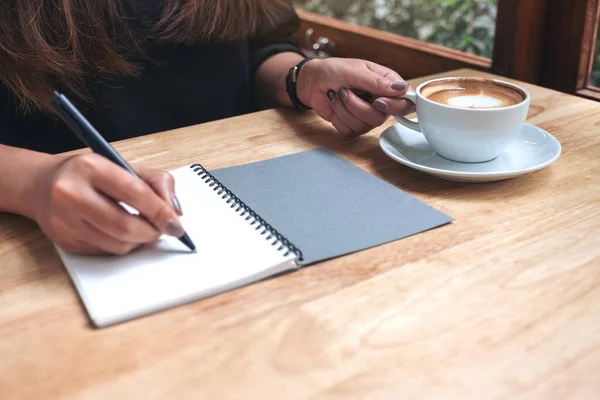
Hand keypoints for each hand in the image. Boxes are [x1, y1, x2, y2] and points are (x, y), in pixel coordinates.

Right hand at [28, 153, 183, 254]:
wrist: (41, 184)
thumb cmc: (88, 174)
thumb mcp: (122, 165)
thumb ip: (156, 182)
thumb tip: (175, 210)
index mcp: (91, 167)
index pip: (135, 193)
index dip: (160, 211)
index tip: (176, 222)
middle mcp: (72, 193)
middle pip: (125, 226)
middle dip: (152, 232)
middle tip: (163, 230)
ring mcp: (64, 220)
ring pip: (117, 244)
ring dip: (139, 241)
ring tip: (144, 229)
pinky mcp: (64, 240)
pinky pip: (105, 251)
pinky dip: (122, 245)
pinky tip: (123, 233)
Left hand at [296, 58, 415, 135]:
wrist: (312, 81)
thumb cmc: (334, 70)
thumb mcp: (355, 71)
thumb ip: (376, 82)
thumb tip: (402, 89)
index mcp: (387, 85)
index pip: (405, 102)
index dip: (394, 106)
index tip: (377, 101)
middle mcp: (381, 102)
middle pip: (380, 118)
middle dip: (357, 106)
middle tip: (344, 91)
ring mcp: (367, 116)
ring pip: (364, 126)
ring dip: (344, 110)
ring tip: (338, 94)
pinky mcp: (353, 126)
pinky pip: (350, 131)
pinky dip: (338, 118)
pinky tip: (335, 105)